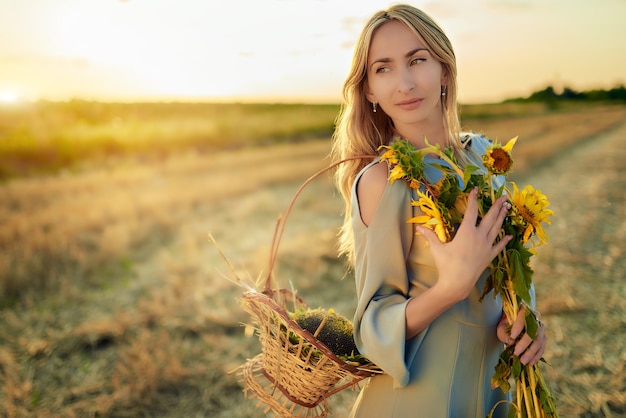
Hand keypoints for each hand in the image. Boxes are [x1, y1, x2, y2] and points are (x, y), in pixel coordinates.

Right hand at [415, 187, 511, 301]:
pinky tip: (509, 235)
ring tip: (507, 208)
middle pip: (490, 217)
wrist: (457, 283)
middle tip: (504, 196)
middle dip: (497, 205)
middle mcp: (479, 236)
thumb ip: (429, 236)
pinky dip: (504, 240)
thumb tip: (418, 227)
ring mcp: (486, 246)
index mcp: (466, 232)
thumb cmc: (446, 265)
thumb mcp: (436, 248)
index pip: (471, 211)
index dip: (473, 199)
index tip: (476, 189)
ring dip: (502, 217)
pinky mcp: (489, 256)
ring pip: (497, 228)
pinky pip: (499, 246)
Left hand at [497, 306, 546, 365]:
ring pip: (539, 340)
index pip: (523, 317)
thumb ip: (504, 333)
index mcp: (524, 310)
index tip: (512, 337)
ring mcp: (541, 327)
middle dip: (525, 344)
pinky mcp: (543, 336)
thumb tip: (511, 341)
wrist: (512, 324)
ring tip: (523, 361)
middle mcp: (536, 317)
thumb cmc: (506, 324)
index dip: (518, 327)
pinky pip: (542, 347)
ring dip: (531, 352)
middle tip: (516, 353)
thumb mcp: (501, 326)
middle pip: (533, 331)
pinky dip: (537, 355)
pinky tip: (531, 362)